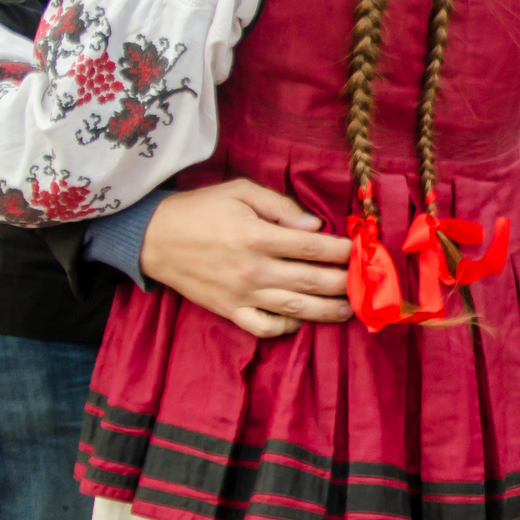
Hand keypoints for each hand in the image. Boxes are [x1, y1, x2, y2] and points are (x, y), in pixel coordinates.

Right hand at [139, 179, 354, 337]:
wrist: (154, 238)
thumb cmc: (200, 209)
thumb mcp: (240, 191)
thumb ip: (280, 206)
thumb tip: (314, 226)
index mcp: (257, 237)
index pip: (313, 248)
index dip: (342, 252)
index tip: (360, 251)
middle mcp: (253, 270)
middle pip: (312, 281)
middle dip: (344, 282)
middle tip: (364, 282)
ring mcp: (241, 295)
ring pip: (296, 309)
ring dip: (328, 311)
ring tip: (350, 308)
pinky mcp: (229, 311)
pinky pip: (265, 327)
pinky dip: (287, 328)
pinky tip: (302, 320)